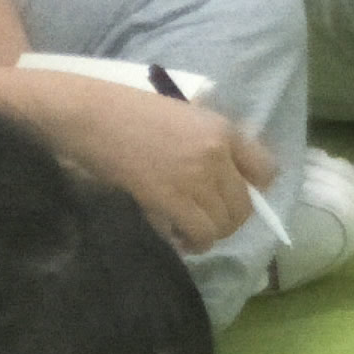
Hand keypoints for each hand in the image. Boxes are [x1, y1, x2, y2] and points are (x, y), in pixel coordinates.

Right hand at [26, 70, 276, 255]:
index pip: (266, 170)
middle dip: (227, 220)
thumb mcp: (182, 115)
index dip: (254, 189)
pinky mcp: (169, 199)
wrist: (86, 115)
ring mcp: (194, 179)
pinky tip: (178, 237)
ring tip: (190, 232)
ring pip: (222, 226)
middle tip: (206, 222)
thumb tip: (229, 177)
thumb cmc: (126, 110)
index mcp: (222, 129)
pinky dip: (191, 242)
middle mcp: (217, 155)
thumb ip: (209, 142)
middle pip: (243, 207)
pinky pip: (197, 234)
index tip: (235, 195)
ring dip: (208, 235)